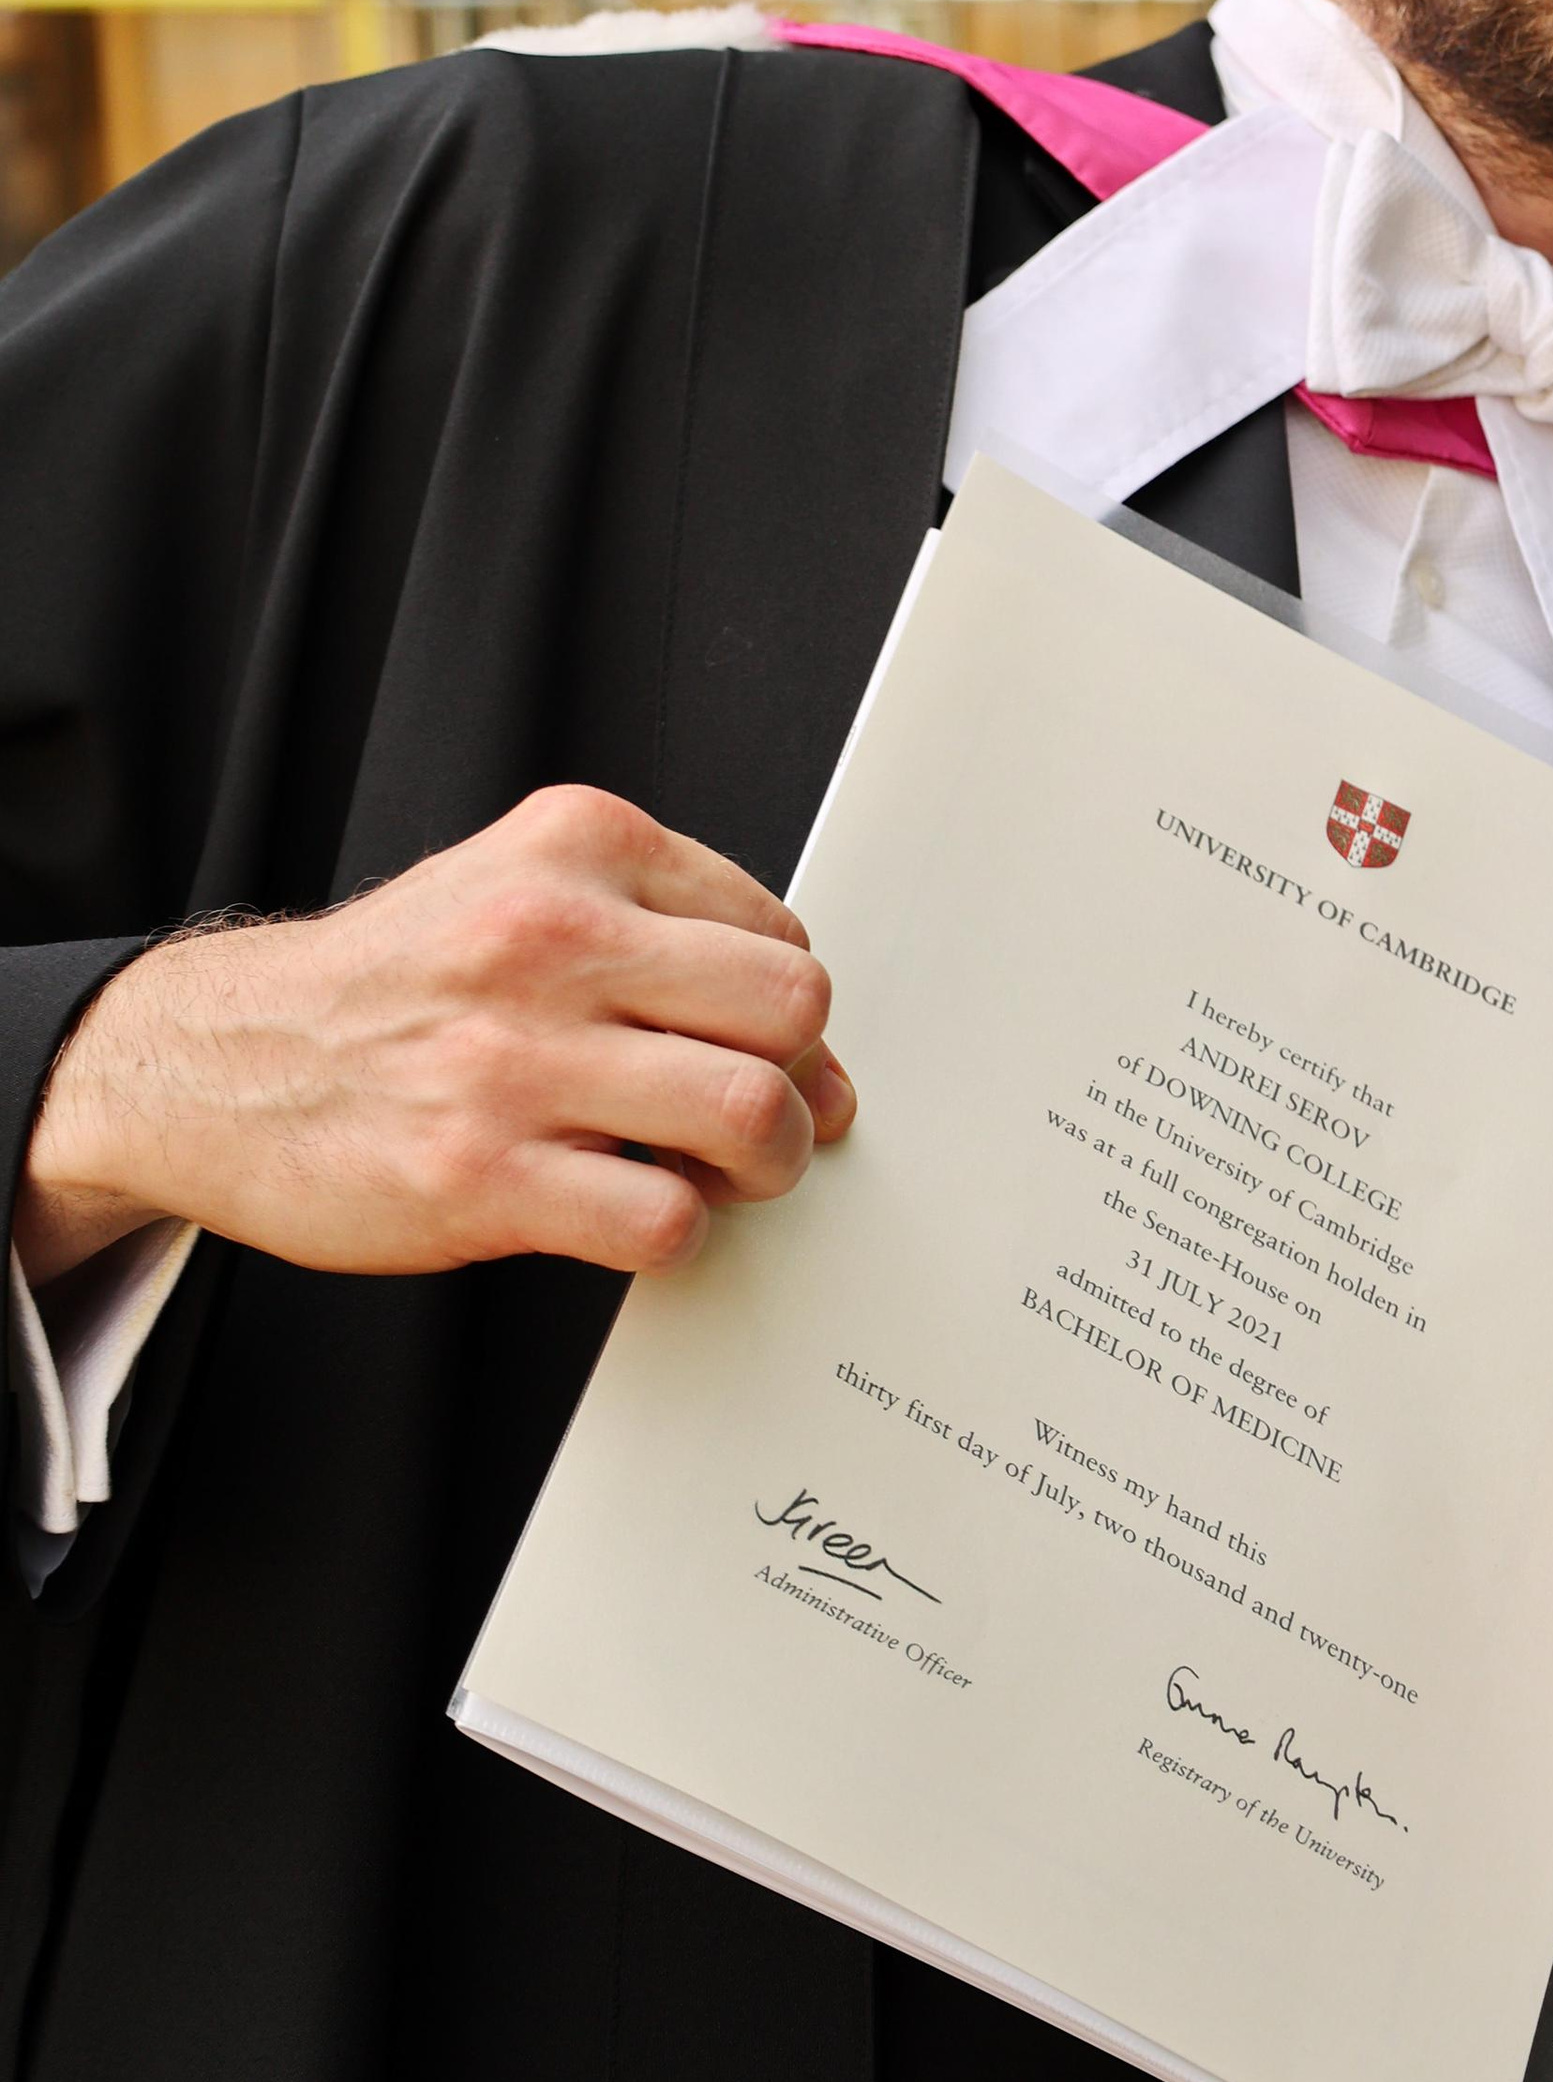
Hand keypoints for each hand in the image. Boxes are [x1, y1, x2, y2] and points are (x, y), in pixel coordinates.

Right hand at [17, 786, 853, 1288]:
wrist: (220, 1063)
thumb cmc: (388, 988)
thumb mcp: (516, 885)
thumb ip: (652, 928)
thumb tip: (804, 1037)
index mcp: (574, 847)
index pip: (775, 928)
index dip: (784, 1010)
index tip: (756, 1048)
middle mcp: (548, 938)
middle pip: (789, 1007)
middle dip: (800, 1078)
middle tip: (770, 1116)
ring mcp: (515, 1058)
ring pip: (751, 1110)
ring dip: (766, 1164)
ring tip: (723, 1173)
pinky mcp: (482, 1175)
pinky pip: (666, 1219)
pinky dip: (677, 1235)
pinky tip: (634, 1213)